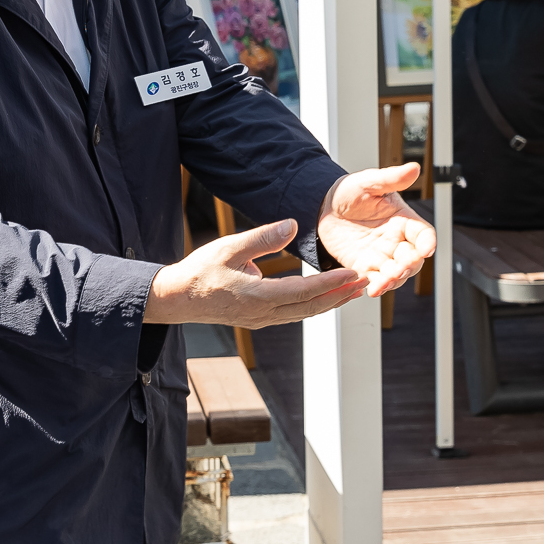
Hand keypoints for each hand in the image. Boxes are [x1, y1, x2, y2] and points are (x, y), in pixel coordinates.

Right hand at [146, 219, 367, 327]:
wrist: (177, 299)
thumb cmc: (200, 270)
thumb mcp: (229, 247)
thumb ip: (263, 237)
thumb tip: (292, 224)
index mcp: (256, 297)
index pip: (303, 292)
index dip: (330, 283)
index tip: (352, 274)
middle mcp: (263, 314)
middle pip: (310, 307)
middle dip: (339, 295)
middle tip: (365, 282)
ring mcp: (261, 320)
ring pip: (304, 313)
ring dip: (330, 302)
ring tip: (354, 290)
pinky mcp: (259, 319)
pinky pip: (294, 314)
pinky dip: (315, 305)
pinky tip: (326, 297)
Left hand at [316, 165, 437, 296]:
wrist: (322, 206)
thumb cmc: (349, 191)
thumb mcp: (369, 182)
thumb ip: (392, 178)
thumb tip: (414, 168)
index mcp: (403, 220)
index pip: (423, 234)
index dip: (428, 242)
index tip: (427, 249)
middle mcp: (396, 240)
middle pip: (413, 259)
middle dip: (408, 267)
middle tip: (399, 270)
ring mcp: (381, 255)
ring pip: (396, 274)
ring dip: (392, 280)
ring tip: (382, 284)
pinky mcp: (364, 266)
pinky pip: (374, 280)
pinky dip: (374, 286)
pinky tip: (370, 289)